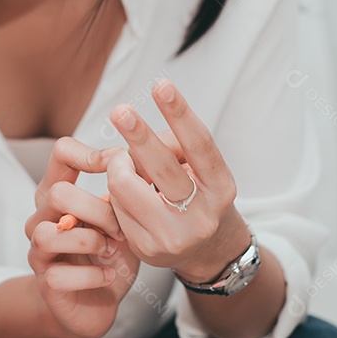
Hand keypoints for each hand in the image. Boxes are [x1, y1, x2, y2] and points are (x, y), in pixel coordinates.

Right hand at [24, 138, 136, 337]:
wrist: (94, 304)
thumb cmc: (107, 256)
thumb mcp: (118, 222)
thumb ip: (121, 198)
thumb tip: (137, 168)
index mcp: (58, 194)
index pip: (62, 153)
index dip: (90, 154)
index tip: (119, 172)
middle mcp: (41, 218)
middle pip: (57, 194)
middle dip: (97, 210)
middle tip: (120, 228)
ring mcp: (38, 251)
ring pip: (49, 235)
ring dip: (89, 242)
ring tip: (110, 250)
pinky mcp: (45, 283)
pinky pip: (60, 275)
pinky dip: (93, 276)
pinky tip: (109, 276)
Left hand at [106, 79, 249, 281]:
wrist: (208, 253)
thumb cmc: (199, 196)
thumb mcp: (201, 172)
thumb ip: (175, 148)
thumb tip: (135, 134)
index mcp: (221, 188)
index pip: (200, 145)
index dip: (180, 113)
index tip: (162, 85)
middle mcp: (201, 215)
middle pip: (161, 168)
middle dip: (138, 136)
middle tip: (120, 110)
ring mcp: (173, 236)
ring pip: (125, 185)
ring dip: (119, 166)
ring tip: (127, 165)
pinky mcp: (146, 249)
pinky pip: (115, 206)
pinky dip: (117, 193)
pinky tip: (131, 198)